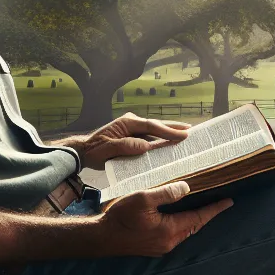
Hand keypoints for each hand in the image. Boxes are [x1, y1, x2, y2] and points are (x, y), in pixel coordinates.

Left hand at [72, 112, 191, 168]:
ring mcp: (132, 128)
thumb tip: (145, 146)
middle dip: (174, 127)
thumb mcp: (107, 150)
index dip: (168, 130)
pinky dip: (161, 138)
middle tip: (191, 130)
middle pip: (156, 124)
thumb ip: (125, 146)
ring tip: (185, 133)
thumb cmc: (94, 151)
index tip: (182, 134)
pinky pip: (149, 136)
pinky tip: (169, 142)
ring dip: (169, 131)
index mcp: (127, 123)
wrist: (83, 151)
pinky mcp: (132, 135)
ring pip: (154, 130)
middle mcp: (131, 122)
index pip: (151, 126)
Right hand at [99, 182, 231, 256]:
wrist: (101, 237)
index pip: (199, 218)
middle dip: (206, 214)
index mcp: (170, 230)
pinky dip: (181, 224)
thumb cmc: (120, 217)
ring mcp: (161, 247)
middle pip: (194, 226)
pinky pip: (174, 234)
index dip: (214, 209)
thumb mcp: (143, 198)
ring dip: (193, 220)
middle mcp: (169, 242)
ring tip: (200, 206)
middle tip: (217, 202)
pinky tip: (178, 215)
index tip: (229, 201)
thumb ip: (167, 193)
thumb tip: (186, 188)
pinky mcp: (153, 247)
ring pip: (185, 231)